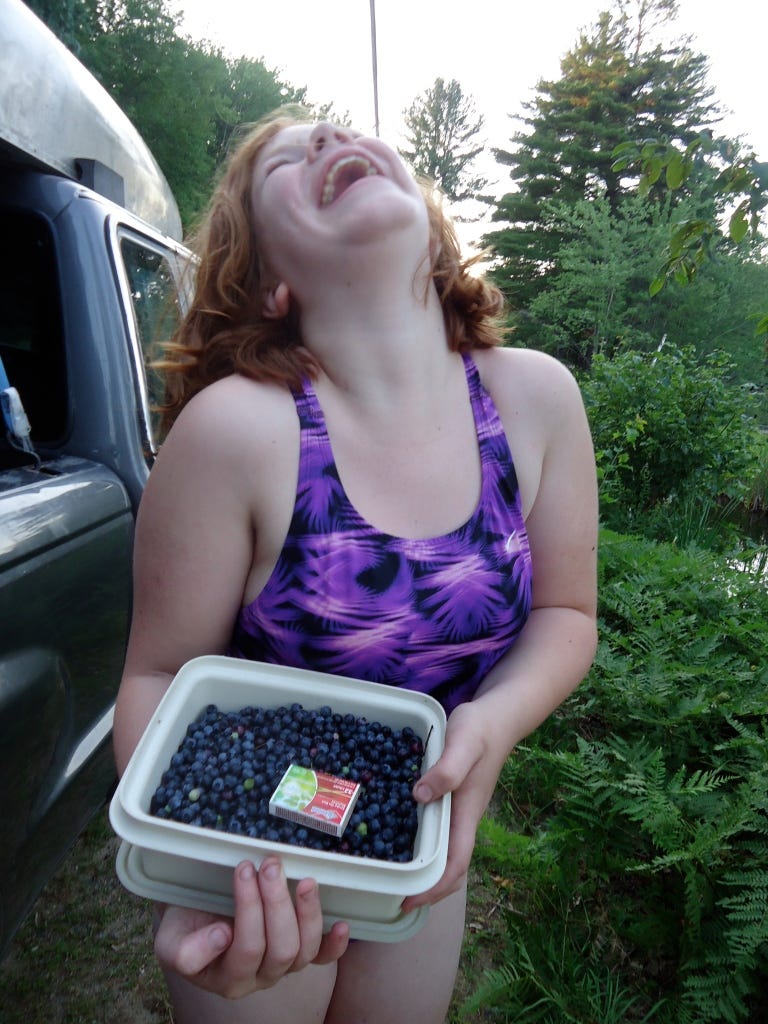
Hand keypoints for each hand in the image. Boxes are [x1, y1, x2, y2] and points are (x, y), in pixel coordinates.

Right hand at [154, 857, 348, 998]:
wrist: (196, 917)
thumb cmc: (186, 924)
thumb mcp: (171, 939)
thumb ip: (188, 950)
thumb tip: (224, 936)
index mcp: (228, 979)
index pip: (247, 947)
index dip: (250, 908)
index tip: (243, 868)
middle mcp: (260, 976)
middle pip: (281, 948)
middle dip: (277, 903)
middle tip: (270, 864)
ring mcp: (284, 965)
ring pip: (305, 949)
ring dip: (307, 912)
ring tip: (303, 879)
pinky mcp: (302, 951)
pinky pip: (325, 957)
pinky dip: (335, 944)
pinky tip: (342, 924)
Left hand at [401, 702, 508, 912]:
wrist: (498, 716)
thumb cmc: (481, 729)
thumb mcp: (463, 743)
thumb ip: (447, 769)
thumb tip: (420, 796)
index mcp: (467, 813)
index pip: (455, 863)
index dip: (434, 888)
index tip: (409, 901)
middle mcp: (463, 818)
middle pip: (449, 866)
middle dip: (425, 887)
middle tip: (391, 894)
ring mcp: (458, 809)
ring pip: (441, 849)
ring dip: (422, 865)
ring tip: (389, 871)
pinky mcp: (450, 797)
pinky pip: (434, 827)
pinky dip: (418, 838)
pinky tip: (393, 829)